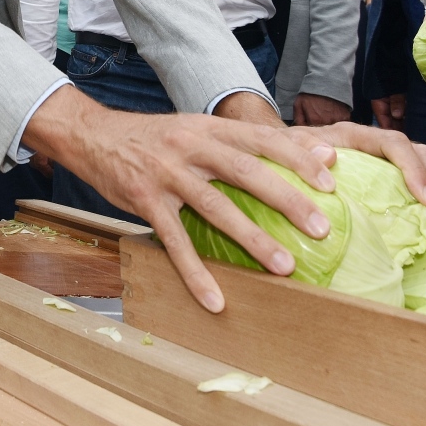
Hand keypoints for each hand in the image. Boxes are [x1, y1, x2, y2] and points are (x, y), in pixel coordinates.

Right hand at [23, 85, 425, 312]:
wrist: (92, 134)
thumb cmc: (154, 136)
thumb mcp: (196, 128)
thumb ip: (241, 142)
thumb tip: (306, 152)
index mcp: (208, 126)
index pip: (261, 137)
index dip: (297, 156)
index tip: (333, 177)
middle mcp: (190, 145)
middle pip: (246, 171)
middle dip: (287, 199)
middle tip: (322, 227)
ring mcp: (166, 173)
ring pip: (215, 208)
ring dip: (252, 239)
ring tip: (283, 267)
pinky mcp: (144, 200)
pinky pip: (174, 242)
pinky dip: (196, 274)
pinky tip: (216, 300)